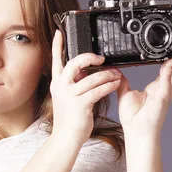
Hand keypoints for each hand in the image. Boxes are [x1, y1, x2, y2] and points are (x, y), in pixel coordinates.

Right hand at [50, 30, 121, 145]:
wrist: (66, 138)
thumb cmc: (69, 119)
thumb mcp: (67, 97)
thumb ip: (74, 83)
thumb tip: (84, 71)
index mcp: (57, 84)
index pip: (55, 61)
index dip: (56, 46)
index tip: (59, 33)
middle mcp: (61, 87)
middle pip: (74, 63)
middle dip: (89, 57)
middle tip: (101, 58)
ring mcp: (70, 96)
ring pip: (92, 78)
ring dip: (107, 74)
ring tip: (116, 74)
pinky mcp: (80, 105)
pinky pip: (98, 90)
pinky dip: (109, 85)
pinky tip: (115, 84)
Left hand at [117, 57, 171, 135]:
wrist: (136, 131)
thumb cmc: (133, 119)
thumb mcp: (125, 95)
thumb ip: (123, 83)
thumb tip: (118, 74)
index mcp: (154, 90)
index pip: (163, 73)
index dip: (167, 63)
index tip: (168, 54)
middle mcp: (161, 90)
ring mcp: (164, 93)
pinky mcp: (164, 96)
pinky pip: (167, 80)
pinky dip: (170, 70)